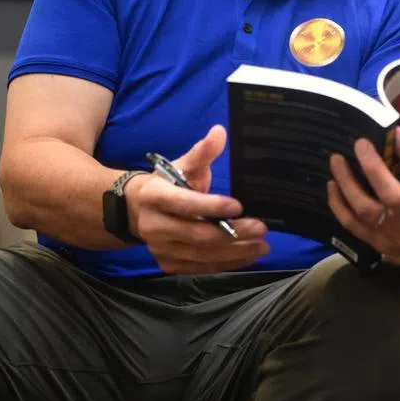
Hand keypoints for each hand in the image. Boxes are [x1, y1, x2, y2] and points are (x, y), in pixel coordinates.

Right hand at [126, 125, 269, 273]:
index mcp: (155, 196)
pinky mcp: (168, 264)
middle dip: (233, 233)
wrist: (137, 210)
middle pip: (197, 234)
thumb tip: (220, 132)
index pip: (184, 203)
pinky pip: (200, 268)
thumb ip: (202, 152)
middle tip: (261, 228)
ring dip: (235, 252)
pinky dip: (226, 264)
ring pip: (201, 255)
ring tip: (262, 246)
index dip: (211, 206)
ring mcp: (160, 248)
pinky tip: (247, 257)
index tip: (239, 205)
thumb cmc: (167, 184)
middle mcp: (154, 226)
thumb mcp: (182, 165)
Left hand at [326, 127, 399, 274]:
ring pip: (367, 211)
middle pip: (392, 196)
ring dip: (348, 184)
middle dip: (373, 168)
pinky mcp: (379, 243)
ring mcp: (397, 235)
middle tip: (360, 143)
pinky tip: (332, 184)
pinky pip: (352, 226)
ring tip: (337, 159)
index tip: (397, 132)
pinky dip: (338, 206)